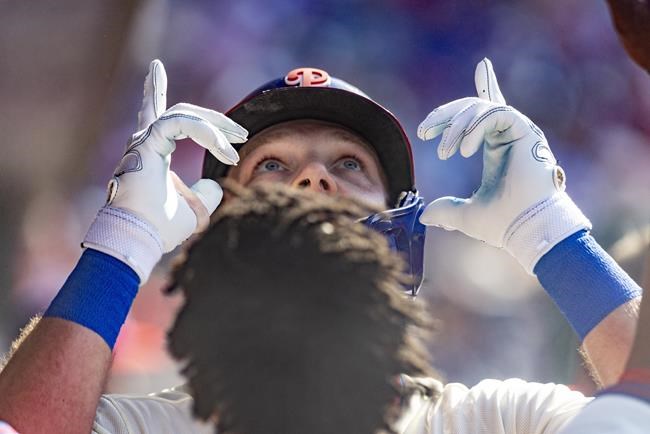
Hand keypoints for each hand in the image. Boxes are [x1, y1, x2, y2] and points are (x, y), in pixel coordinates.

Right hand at [83, 59, 247, 281]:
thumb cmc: (161, 229)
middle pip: (183, 113)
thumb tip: (215, 184)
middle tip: (242, 132)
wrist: (140, 239)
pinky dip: (205, 132)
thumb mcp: (193, 210)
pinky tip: (224, 148)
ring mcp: (144, 141)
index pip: (176, 124)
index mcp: (154, 155)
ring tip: (241, 137)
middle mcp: (146, 144)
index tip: (235, 150)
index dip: (209, 130)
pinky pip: (179, 123)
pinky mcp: (146, 143)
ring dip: (215, 124)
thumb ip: (205, 195)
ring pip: (183, 114)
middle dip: (215, 119)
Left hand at [417, 58, 589, 273]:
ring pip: (479, 109)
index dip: (486, 86)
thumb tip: (426, 216)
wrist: (526, 231)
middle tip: (424, 131)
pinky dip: (473, 128)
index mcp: (498, 147)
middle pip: (473, 107)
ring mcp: (518, 132)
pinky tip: (462, 150)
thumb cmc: (503, 224)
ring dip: (455, 127)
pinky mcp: (525, 131)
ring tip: (444, 152)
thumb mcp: (466, 214)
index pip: (488, 111)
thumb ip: (446, 210)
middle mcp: (509, 136)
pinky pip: (494, 114)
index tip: (482, 65)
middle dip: (445, 115)